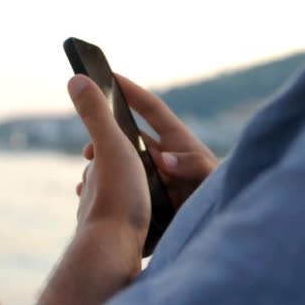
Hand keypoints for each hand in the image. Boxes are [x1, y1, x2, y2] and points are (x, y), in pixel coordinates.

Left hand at [36, 74, 150, 304]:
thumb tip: (75, 78)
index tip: (120, 138)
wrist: (114, 251)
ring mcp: (101, 220)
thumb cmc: (117, 195)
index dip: (109, 140)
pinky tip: (143, 224)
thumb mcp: (111, 144)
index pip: (101, 149)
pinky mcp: (114, 244)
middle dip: (117, 168)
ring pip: (113, 200)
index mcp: (98, 170)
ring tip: (146, 193)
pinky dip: (131, 218)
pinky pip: (124, 225)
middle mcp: (93, 194)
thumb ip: (95, 113)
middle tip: (139, 164)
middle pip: (106, 175)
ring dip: (126, 194)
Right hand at [79, 73, 217, 210]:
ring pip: (122, 163)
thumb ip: (191, 164)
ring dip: (103, 166)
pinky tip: (89, 196)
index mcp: (176, 141)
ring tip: (86, 178)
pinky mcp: (146, 196)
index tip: (111, 76)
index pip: (150, 109)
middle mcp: (161, 155)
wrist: (215, 228)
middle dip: (107, 137)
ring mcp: (152, 175)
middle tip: (89, 150)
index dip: (132, 91)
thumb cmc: (218, 194)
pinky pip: (122, 187)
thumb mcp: (208, 176)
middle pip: (129, 137)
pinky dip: (105, 189)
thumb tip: (163, 160)